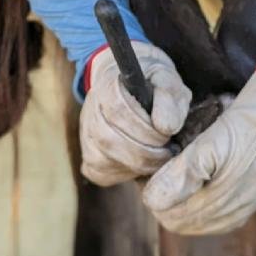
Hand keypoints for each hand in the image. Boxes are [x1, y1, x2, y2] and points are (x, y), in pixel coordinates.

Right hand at [80, 43, 191, 185]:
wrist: (136, 86)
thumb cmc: (155, 84)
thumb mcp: (168, 81)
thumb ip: (169, 98)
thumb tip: (165, 128)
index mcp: (108, 84)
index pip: (117, 110)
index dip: (144, 128)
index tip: (167, 134)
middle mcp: (90, 108)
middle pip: (107, 139)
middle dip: (144, 152)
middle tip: (168, 152)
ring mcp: (86, 133)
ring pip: (102, 160)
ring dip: (137, 165)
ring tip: (158, 157)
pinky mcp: (89, 155)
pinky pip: (100, 173)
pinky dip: (124, 174)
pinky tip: (142, 164)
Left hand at [142, 65, 255, 234]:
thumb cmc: (248, 128)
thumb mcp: (211, 144)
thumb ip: (182, 175)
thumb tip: (151, 200)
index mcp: (212, 205)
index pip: (163, 211)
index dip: (152, 188)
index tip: (153, 163)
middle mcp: (223, 217)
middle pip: (175, 217)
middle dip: (163, 194)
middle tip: (162, 163)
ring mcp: (235, 213)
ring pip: (191, 217)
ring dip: (179, 198)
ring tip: (178, 166)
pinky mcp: (245, 206)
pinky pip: (210, 215)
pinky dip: (197, 201)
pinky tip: (199, 178)